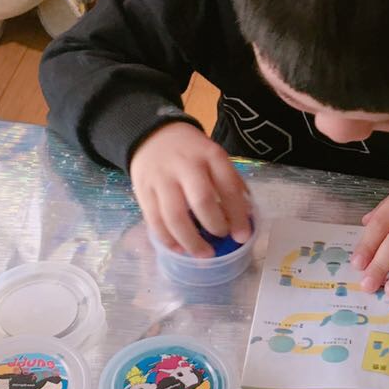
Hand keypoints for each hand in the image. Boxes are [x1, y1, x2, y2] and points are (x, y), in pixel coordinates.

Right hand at [130, 122, 250, 257]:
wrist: (151, 135)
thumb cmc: (191, 152)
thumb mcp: (214, 156)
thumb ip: (230, 181)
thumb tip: (246, 216)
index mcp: (210, 155)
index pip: (228, 186)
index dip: (238, 215)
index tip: (243, 236)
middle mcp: (186, 166)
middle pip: (202, 200)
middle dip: (215, 226)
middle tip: (222, 239)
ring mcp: (161, 179)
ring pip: (175, 216)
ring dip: (191, 241)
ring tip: (203, 254)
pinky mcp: (143, 192)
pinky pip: (155, 221)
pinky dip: (168, 240)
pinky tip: (180, 249)